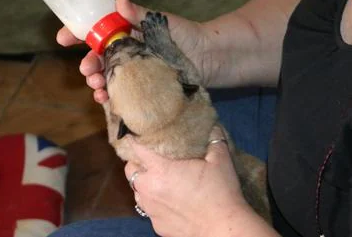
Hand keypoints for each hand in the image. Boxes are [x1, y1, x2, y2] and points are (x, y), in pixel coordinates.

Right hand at [56, 0, 207, 102]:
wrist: (211, 58)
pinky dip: (111, 98)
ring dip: (97, 83)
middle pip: (99, 59)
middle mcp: (127, 53)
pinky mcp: (144, 89)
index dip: (77, 34)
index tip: (63, 38)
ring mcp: (135, 72)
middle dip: (87, 64)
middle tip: (86, 69)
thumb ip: (139, 14)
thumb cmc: (187, 35)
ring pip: (108, 78)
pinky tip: (107, 100)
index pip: (96, 32)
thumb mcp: (162, 21)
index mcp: (126, 33)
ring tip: (96, 86)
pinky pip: (123, 94)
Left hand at [123, 128, 252, 236]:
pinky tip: (170, 202)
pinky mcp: (157, 226)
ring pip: (137, 193)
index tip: (133, 136)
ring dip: (144, 185)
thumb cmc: (220, 191)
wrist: (222, 227)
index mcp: (161, 170)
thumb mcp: (220, 160)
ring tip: (159, 181)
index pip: (137, 150)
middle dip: (136, 163)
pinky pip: (150, 211)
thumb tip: (213, 126)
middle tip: (149, 160)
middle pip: (130, 172)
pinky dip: (155, 204)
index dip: (133, 141)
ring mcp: (151, 210)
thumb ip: (214, 140)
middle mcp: (150, 189)